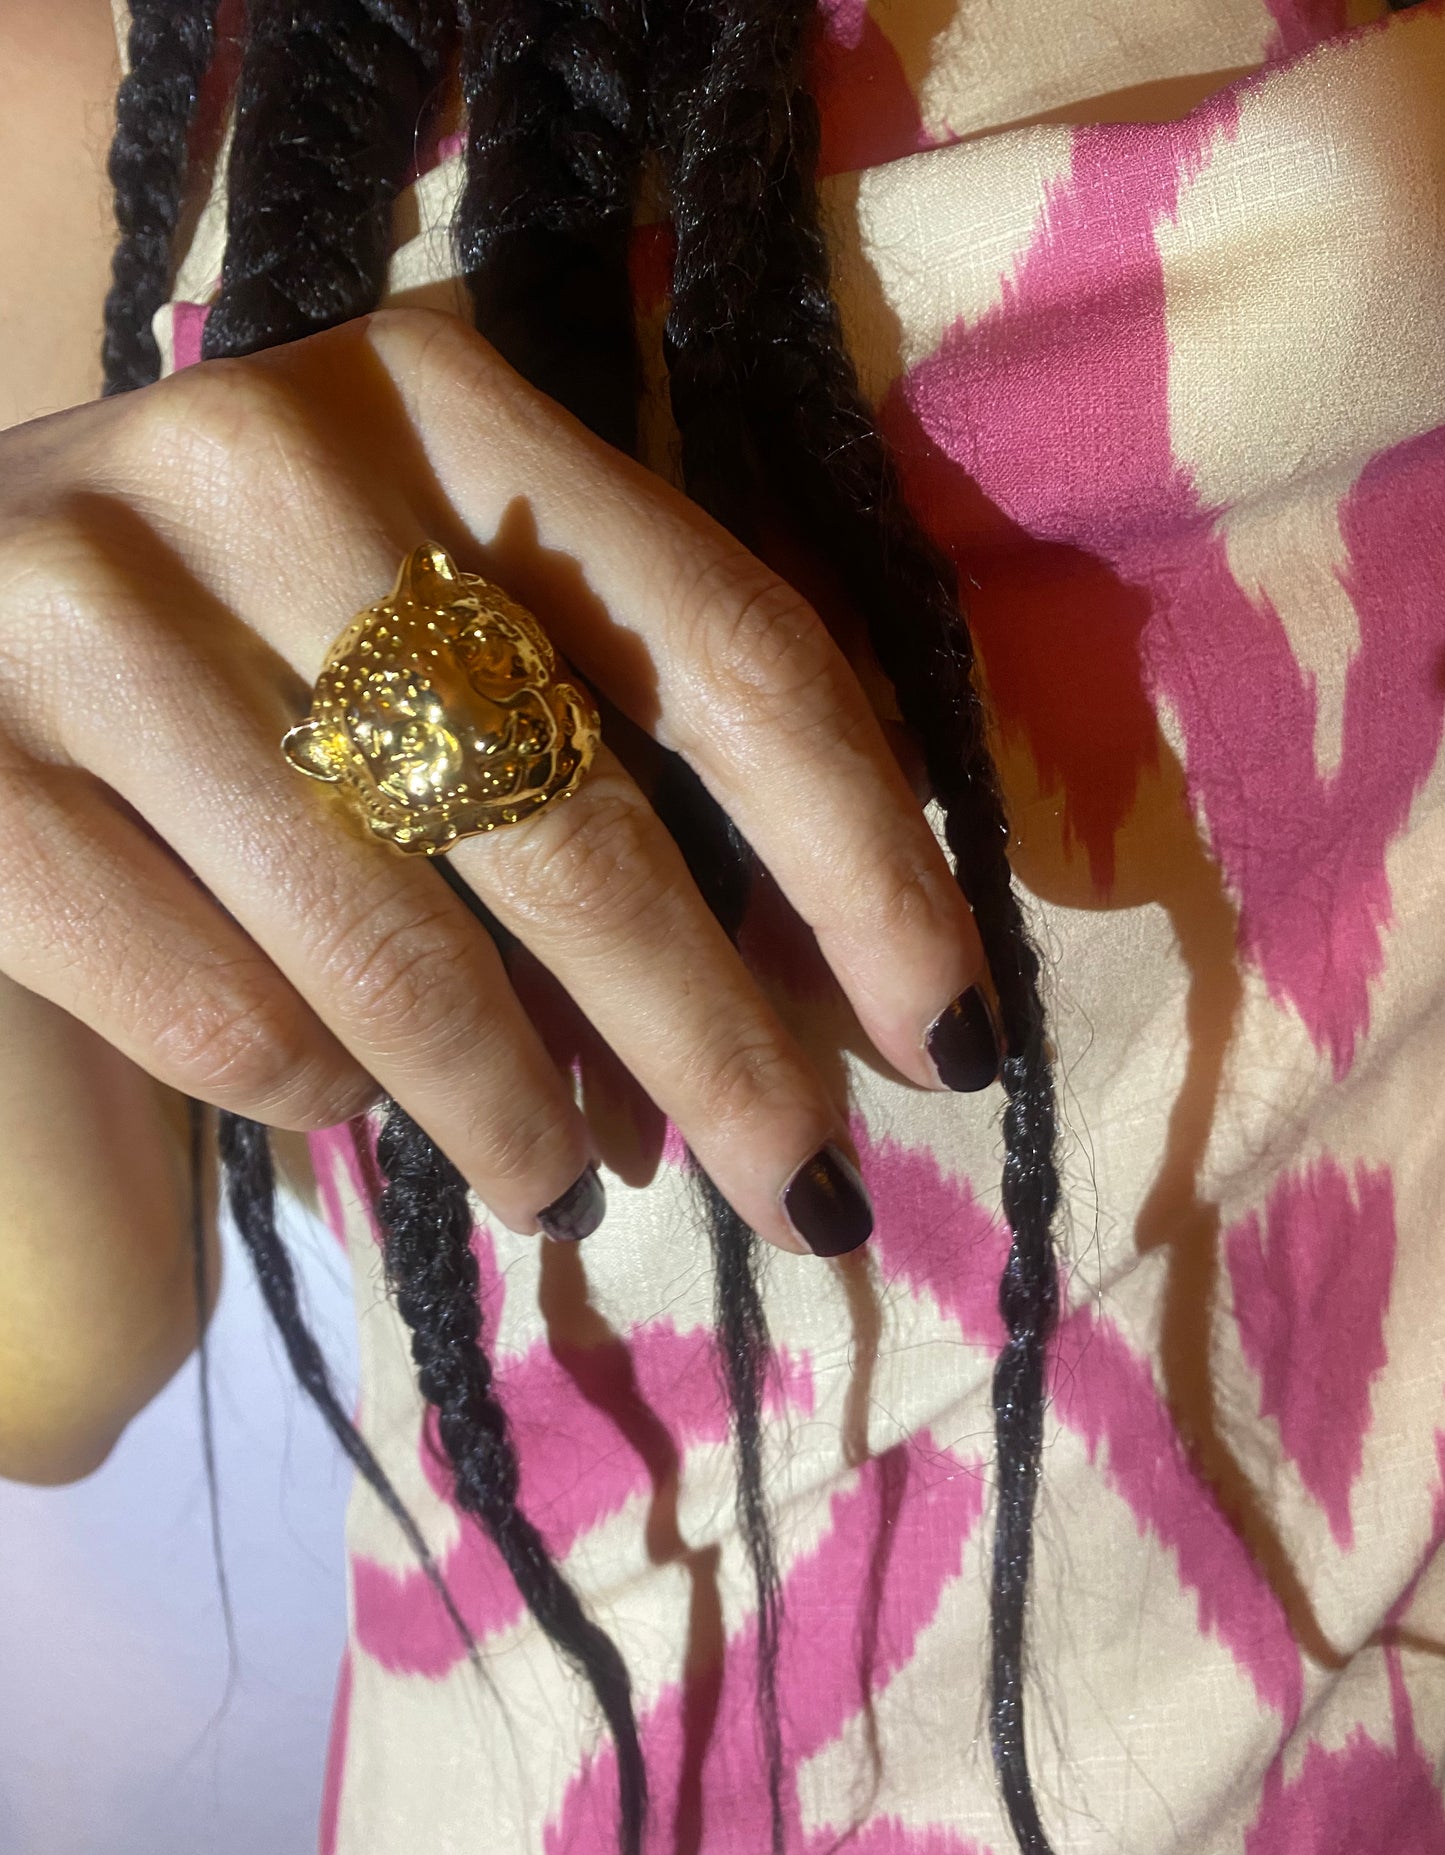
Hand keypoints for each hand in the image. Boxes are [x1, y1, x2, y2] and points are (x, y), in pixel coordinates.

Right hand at [0, 308, 995, 1255]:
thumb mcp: (443, 621)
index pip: (729, 649)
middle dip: (720, 1046)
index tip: (945, 1039)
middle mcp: (260, 466)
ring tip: (572, 1192)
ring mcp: (84, 614)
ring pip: (399, 952)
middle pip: (578, 822)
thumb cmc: (247, 645)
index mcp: (438, 396)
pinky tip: (348, 1106)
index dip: (869, 868)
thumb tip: (822, 1003)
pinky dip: (322, 1098)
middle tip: (802, 1191)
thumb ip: (615, 737)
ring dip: (524, 1115)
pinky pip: (231, 1018)